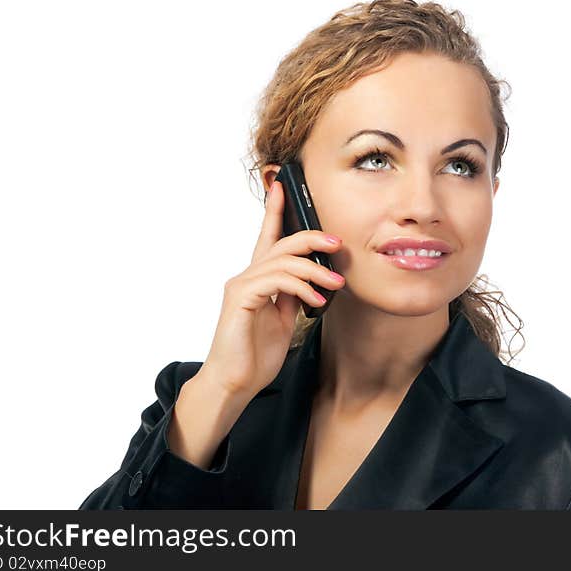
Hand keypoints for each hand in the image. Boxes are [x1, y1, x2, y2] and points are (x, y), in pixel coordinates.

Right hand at [198, 180, 343, 397]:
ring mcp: (241, 286)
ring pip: (282, 261)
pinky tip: (316, 300)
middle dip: (311, 237)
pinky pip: (276, 280)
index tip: (282, 187)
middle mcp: (246, 276)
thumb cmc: (255, 353)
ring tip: (335, 283)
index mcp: (258, 279)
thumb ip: (293, 295)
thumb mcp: (283, 318)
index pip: (268, 237)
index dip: (275, 211)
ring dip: (314, 269)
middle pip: (281, 243)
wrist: (234, 382)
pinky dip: (301, 286)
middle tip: (337, 244)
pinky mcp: (240, 299)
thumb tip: (315, 279)